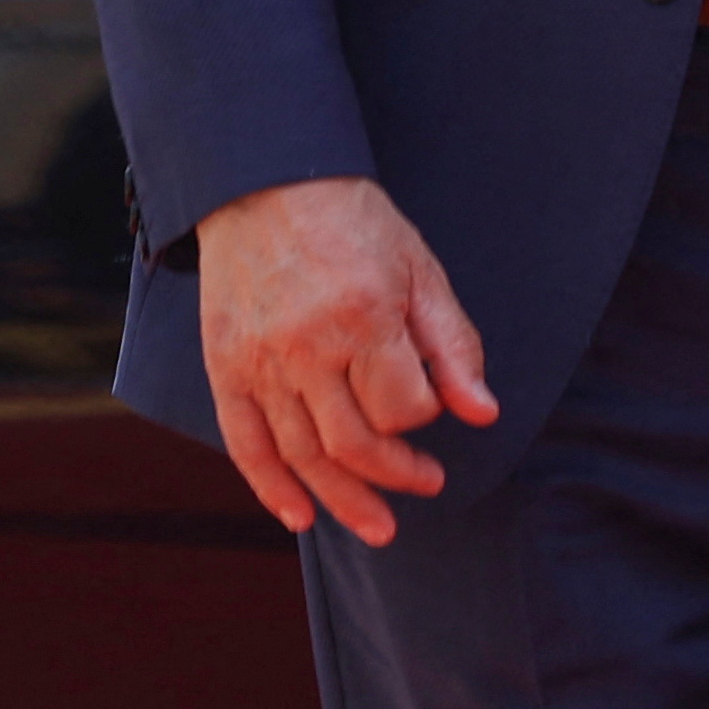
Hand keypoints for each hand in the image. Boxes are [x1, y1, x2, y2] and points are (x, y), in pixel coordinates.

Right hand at [195, 175, 499, 544]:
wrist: (266, 182)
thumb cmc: (354, 223)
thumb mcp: (419, 269)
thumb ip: (452, 344)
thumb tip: (482, 414)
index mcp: (365, 317)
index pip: (403, 408)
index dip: (425, 418)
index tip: (433, 408)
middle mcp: (308, 347)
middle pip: (354, 445)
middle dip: (396, 476)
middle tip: (425, 484)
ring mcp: (261, 361)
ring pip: (303, 456)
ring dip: (343, 501)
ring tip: (378, 526)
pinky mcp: (226, 366)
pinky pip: (245, 444)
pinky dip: (271, 488)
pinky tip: (300, 517)